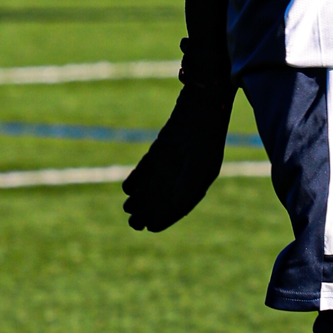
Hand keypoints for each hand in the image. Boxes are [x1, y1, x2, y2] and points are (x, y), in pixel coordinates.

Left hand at [122, 81, 235, 231]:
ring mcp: (172, 160)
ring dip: (140, 197)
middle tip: (133, 222)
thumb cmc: (206, 137)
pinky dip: (137, 178)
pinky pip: (147, 167)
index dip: (166, 218)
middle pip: (164, 198)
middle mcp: (185, 173)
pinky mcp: (161, 147)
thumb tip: (174, 206)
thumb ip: (187, 189)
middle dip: (149, 211)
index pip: (180, 206)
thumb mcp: (200, 167)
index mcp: (199, 181)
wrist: (203, 104)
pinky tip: (126, 188)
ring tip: (127, 208)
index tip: (150, 228)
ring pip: (153, 184)